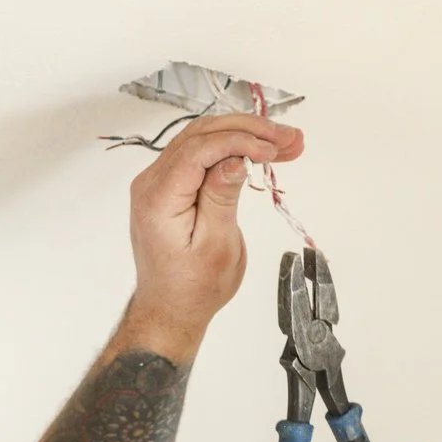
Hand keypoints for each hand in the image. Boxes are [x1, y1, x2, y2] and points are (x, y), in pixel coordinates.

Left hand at [125, 114, 304, 336]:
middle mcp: (152, 183)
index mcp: (158, 199)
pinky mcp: (171, 187)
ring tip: (285, 143)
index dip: (239, 141)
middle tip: (289, 138)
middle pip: (201, 135)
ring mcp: (159, 183)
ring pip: (204, 140)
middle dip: (249, 132)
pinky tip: (263, 152)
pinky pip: (201, 156)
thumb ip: (221, 197)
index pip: (199, 149)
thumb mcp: (216, 246)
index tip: (272, 149)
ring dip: (245, 136)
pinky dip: (233, 150)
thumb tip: (235, 159)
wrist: (171, 309)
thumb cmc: (192, 289)